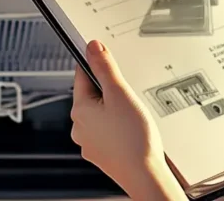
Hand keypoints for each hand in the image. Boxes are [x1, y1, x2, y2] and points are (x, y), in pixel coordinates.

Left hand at [71, 40, 186, 200]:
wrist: (144, 175)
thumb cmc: (133, 139)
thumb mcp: (120, 93)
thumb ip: (105, 68)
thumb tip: (92, 47)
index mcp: (79, 110)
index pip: (81, 75)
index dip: (95, 64)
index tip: (105, 58)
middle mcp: (79, 127)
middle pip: (92, 95)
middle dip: (109, 91)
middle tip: (127, 94)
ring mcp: (90, 143)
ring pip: (100, 115)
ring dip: (114, 110)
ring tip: (132, 115)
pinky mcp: (102, 154)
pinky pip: (107, 132)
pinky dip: (118, 128)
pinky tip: (131, 131)